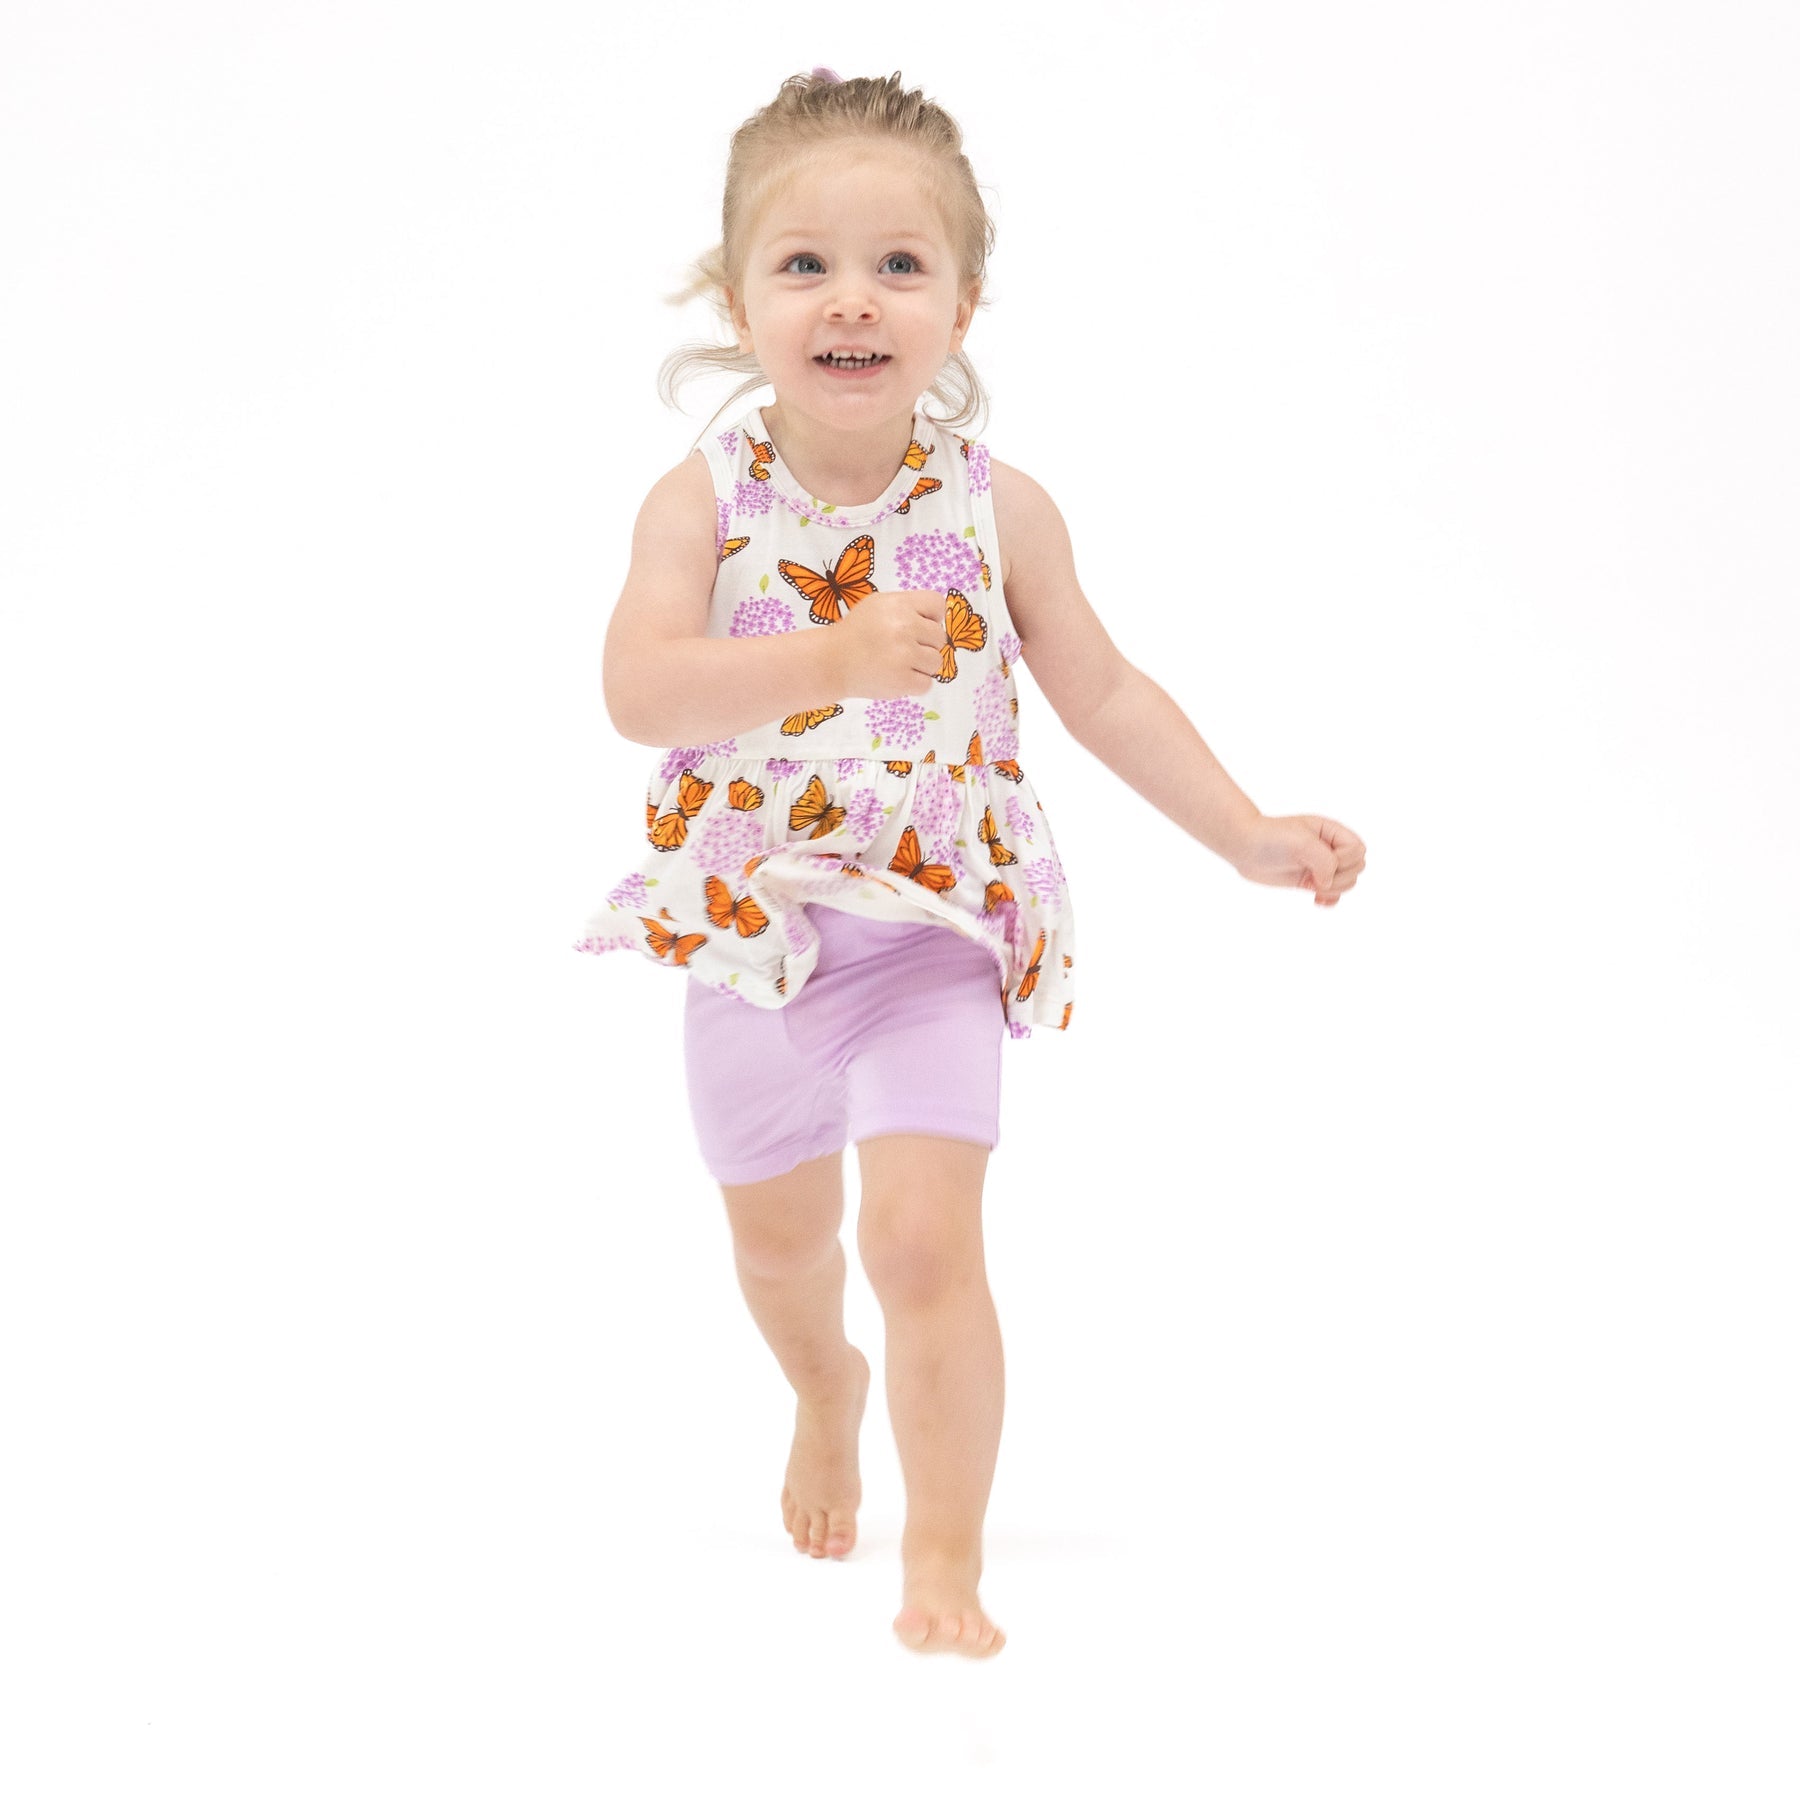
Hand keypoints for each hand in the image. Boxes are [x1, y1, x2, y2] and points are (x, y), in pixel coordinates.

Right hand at [829, 589, 945, 699]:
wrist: (830, 662)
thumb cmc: (856, 632)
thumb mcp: (878, 605)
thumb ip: (907, 607)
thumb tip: (935, 619)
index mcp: (899, 604)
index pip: (938, 604)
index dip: (933, 617)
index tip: (919, 627)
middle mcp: (904, 627)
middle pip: (939, 637)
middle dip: (925, 644)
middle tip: (903, 649)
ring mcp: (904, 655)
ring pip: (936, 662)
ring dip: (922, 666)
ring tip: (900, 664)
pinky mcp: (902, 681)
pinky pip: (927, 684)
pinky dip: (914, 684)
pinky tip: (897, 677)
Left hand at [1230, 813, 1365, 906]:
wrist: (1245, 847)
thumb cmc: (1270, 838)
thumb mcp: (1300, 842)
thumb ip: (1324, 860)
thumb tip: (1326, 883)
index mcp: (1331, 831)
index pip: (1358, 849)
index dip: (1344, 859)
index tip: (1318, 859)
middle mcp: (1329, 847)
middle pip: (1357, 868)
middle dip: (1340, 876)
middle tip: (1314, 876)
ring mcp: (1320, 865)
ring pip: (1348, 882)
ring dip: (1333, 889)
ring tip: (1311, 885)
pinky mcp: (1310, 880)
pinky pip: (1333, 894)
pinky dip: (1329, 900)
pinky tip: (1316, 900)